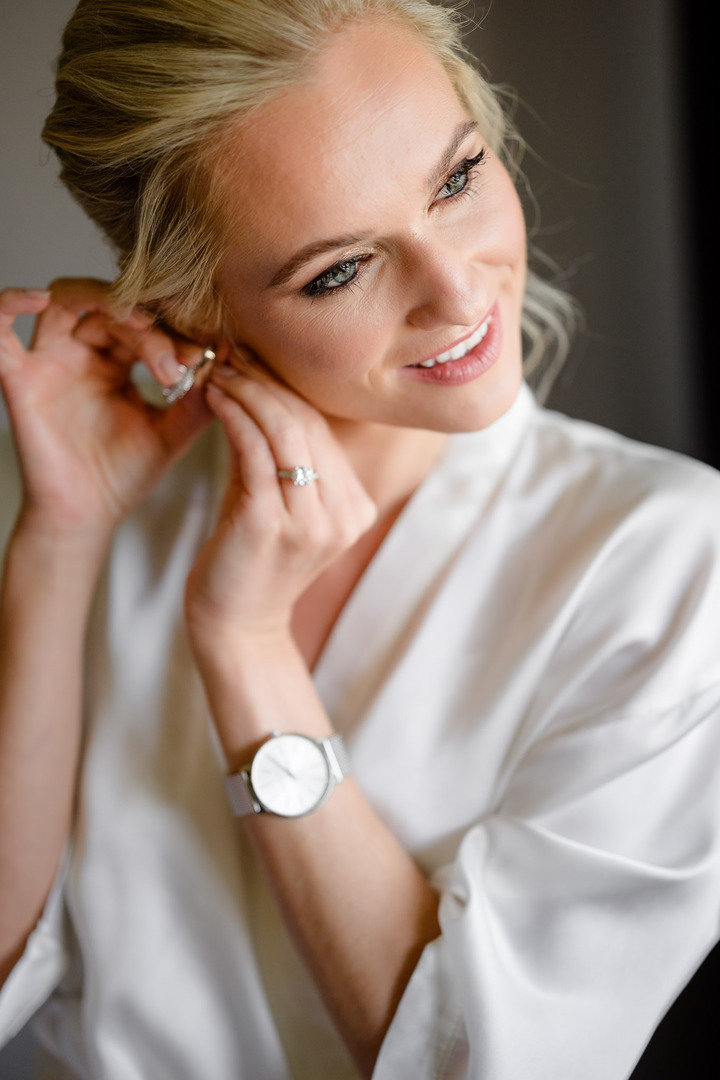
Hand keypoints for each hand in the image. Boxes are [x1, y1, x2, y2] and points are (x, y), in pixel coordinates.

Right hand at [0, 280, 212, 543]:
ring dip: (103, 299)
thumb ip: (200, 399)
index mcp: (115, 362)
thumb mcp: (173, 433)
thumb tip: (228, 358)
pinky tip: (38, 298)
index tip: (206, 358)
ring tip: (139, 322)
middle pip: (110, 307)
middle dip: (149, 327)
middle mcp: (80, 354)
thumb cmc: (122, 476)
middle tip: (176, 362)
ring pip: (66, 300)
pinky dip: (10, 301)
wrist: (87, 517)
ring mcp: (48, 362)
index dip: (174, 333)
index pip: (143, 323)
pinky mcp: (18, 378)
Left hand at [184, 355, 376, 651]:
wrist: (237, 626)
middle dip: (268, 381)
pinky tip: (215, 395)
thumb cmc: (250, 559)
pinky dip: (234, 415)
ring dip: (249, 391)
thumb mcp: (275, 500)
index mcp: (356, 509)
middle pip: (309, 425)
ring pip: (285, 431)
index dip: (289, 389)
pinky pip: (255, 451)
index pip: (325, 430)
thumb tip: (255, 382)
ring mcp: (312, 523)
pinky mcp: (270, 524)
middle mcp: (344, 515)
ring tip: (221, 368)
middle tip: (234, 352)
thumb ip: (275, 451)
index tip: (256, 359)